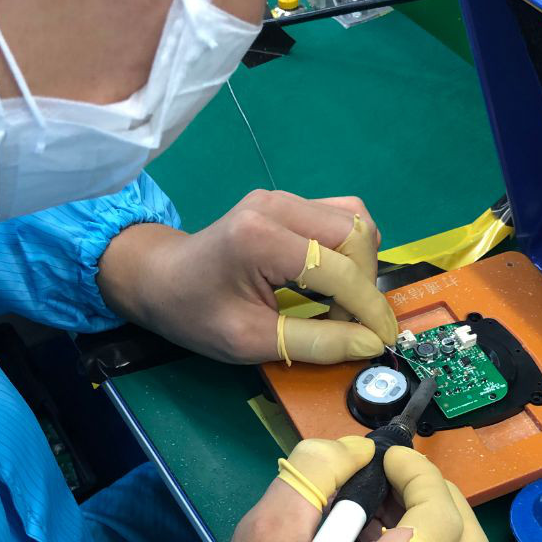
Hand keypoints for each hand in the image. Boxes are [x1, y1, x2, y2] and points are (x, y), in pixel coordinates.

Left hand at [97, 189, 396, 364]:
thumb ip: (315, 342)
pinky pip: (339, 217)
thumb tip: (369, 344)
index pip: (340, 270)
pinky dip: (350, 250)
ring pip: (355, 220)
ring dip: (362, 264)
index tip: (383, 340)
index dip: (369, 309)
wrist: (159, 279)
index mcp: (261, 238)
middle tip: (350, 323)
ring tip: (343, 301)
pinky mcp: (288, 201)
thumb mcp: (251, 341)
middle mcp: (278, 206)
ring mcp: (283, 198)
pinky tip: (334, 279)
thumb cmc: (195, 314)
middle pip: (356, 234)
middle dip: (366, 284)